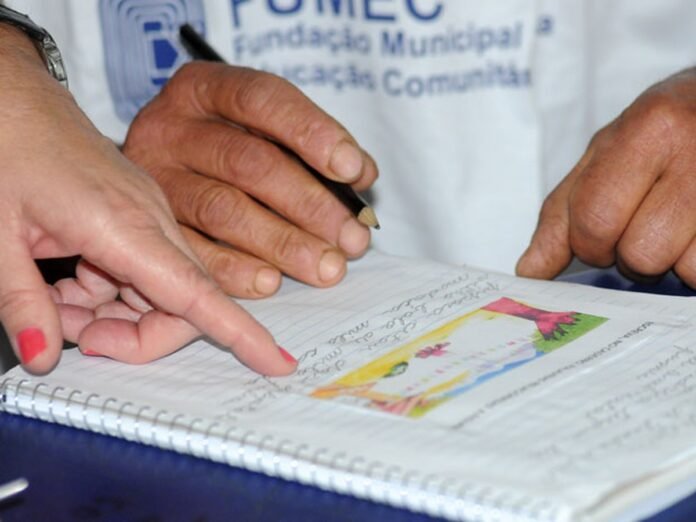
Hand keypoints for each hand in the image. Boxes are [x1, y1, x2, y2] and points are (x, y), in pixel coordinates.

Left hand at [0, 26, 293, 376]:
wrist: (12, 95)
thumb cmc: (6, 145)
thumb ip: (22, 302)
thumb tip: (43, 357)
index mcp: (125, 224)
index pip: (196, 293)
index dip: (241, 334)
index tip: (280, 362)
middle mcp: (151, 220)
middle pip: (182, 304)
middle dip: (135, 337)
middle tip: (68, 333)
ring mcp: (149, 216)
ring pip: (162, 292)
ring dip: (114, 315)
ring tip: (53, 302)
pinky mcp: (138, 215)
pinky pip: (144, 271)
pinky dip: (109, 293)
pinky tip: (67, 283)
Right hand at [122, 62, 377, 297]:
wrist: (155, 172)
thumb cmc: (230, 146)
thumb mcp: (264, 129)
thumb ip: (313, 145)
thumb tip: (361, 175)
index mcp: (203, 88)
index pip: (260, 99)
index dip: (310, 132)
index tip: (351, 169)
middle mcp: (170, 128)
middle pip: (246, 162)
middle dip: (309, 204)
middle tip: (353, 239)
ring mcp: (153, 179)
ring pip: (223, 211)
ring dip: (283, 244)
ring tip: (328, 267)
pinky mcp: (148, 227)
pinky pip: (193, 251)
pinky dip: (235, 270)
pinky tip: (272, 282)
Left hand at [517, 68, 695, 285]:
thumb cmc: (663, 131)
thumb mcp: (605, 154)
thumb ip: (562, 212)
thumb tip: (531, 270)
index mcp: (648, 131)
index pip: (594, 220)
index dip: (587, 245)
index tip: (596, 238)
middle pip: (639, 253)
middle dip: (628, 257)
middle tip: (641, 229)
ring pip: (686, 269)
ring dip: (672, 262)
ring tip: (678, 225)